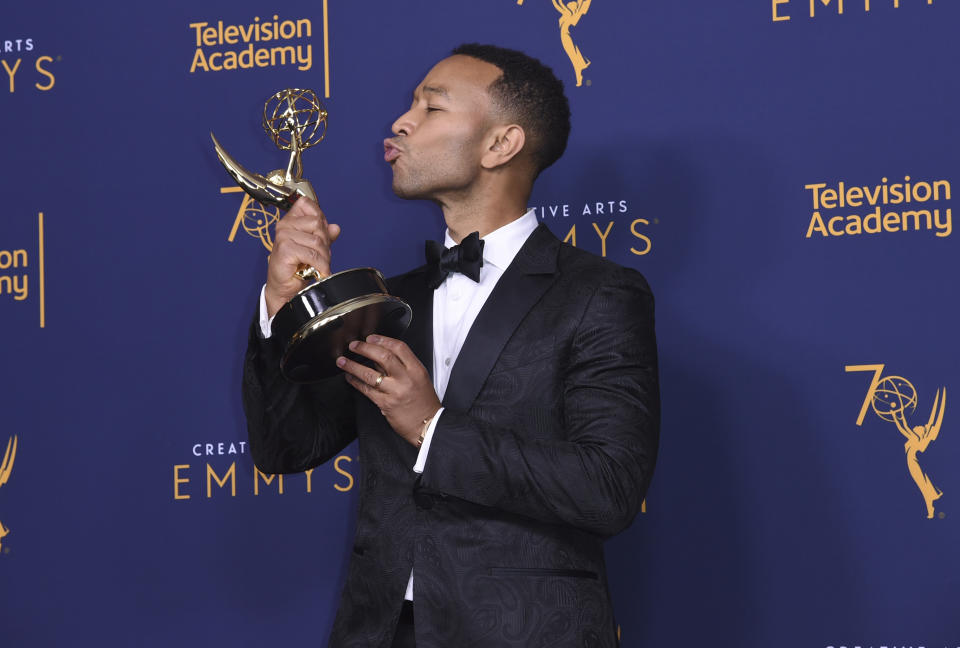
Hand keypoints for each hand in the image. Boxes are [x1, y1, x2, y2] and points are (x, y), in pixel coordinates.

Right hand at [264, 196, 340, 317]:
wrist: (285, 287)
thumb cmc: (296, 266)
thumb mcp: (314, 247)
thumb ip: (324, 235)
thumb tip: (335, 228)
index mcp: (290, 220)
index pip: (308, 204)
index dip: (320, 218)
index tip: (321, 234)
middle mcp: (285, 225)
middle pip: (317, 223)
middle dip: (325, 242)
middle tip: (322, 255)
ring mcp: (283, 236)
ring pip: (317, 240)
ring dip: (324, 256)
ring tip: (320, 265)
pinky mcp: (285, 249)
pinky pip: (312, 254)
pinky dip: (320, 265)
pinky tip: (318, 270)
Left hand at [337, 335, 440, 445]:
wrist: (428, 425)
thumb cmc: (424, 402)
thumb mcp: (420, 379)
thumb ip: (402, 367)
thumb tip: (380, 357)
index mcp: (416, 370)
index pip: (398, 348)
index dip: (382, 340)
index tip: (371, 338)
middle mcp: (406, 379)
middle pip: (383, 357)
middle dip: (365, 348)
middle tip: (354, 345)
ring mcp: (395, 392)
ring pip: (370, 374)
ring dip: (353, 366)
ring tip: (343, 361)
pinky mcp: (386, 404)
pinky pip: (367, 390)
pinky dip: (356, 382)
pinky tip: (349, 377)